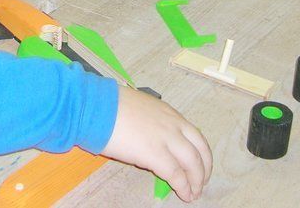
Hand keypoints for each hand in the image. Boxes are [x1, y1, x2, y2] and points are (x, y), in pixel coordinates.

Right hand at [102, 86, 211, 201]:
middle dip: (203, 168)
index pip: (195, 134)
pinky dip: (183, 186)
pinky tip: (185, 194)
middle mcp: (172, 124)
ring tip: (194, 192)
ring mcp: (166, 139)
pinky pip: (176, 174)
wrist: (95, 107)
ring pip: (193, 163)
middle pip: (200, 149)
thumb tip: (150, 137)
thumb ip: (151, 122)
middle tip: (201, 181)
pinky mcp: (155, 154)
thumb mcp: (139, 109)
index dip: (200, 152)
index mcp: (168, 113)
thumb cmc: (109, 106)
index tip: (200, 164)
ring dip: (196, 180)